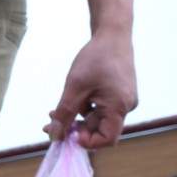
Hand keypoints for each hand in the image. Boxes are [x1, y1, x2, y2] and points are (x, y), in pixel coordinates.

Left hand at [47, 30, 137, 147]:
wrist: (112, 35)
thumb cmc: (96, 58)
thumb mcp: (74, 88)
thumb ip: (64, 114)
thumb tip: (55, 137)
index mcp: (120, 106)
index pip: (107, 140)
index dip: (86, 142)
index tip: (67, 135)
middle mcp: (126, 106)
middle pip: (99, 130)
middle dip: (74, 128)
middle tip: (50, 124)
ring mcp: (124, 100)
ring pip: (97, 119)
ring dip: (76, 117)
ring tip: (56, 110)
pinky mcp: (119, 94)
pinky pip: (100, 108)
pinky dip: (84, 108)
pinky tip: (72, 99)